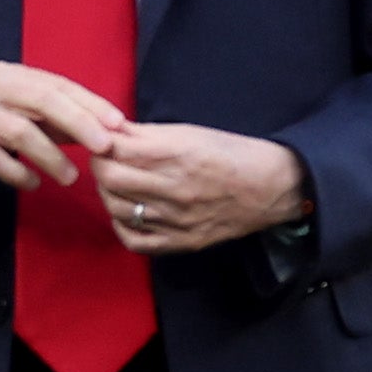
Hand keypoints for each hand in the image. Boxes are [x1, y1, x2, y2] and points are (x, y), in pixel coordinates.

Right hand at [0, 62, 126, 191]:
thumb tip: (102, 132)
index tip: (118, 124)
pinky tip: (32, 183)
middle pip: (41, 100)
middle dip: (78, 123)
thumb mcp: (16, 112)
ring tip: (70, 177)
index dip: (90, 103)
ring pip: (18, 130)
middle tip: (104, 148)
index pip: (57, 85)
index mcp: (10, 74)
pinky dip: (15, 171)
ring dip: (49, 156)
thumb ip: (53, 119)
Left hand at [93, 123, 309, 253]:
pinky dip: (121, 225)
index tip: (101, 141)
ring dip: (108, 193)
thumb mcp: (191, 133)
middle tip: (104, 161)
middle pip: (111, 179)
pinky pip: (134, 240)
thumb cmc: (232, 154)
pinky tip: (126, 212)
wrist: (272, 188)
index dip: (100, 144)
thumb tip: (109, 129)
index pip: (116, 150)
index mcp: (179, 155)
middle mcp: (175, 188)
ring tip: (115, 184)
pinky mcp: (182, 242)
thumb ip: (147, 134)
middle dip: (100, 166)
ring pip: (117, 208)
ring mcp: (177, 219)